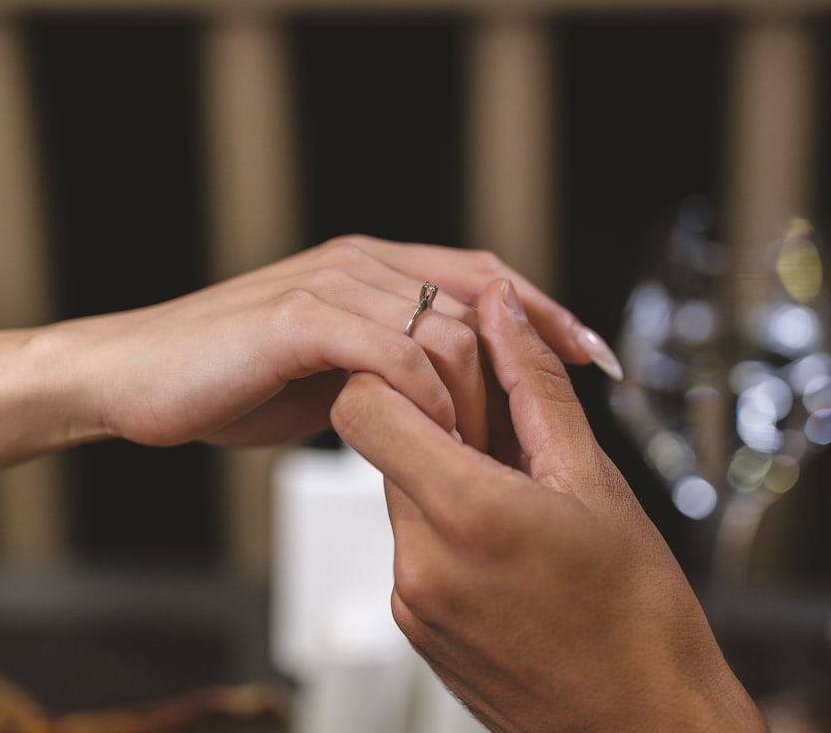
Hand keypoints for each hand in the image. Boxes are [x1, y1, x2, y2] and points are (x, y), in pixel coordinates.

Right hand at [60, 235, 610, 448]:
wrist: (134, 378)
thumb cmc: (225, 378)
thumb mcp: (325, 369)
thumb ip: (383, 365)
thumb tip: (442, 394)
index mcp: (372, 269)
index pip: (486, 276)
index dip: (548, 313)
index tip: (595, 357)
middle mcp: (360, 263)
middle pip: (483, 299)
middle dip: (530, 365)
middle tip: (546, 432)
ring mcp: (331, 285)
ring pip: (447, 331)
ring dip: (475, 397)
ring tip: (483, 453)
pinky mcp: (299, 318)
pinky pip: (393, 354)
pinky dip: (424, 400)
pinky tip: (430, 438)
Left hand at [331, 279, 766, 731]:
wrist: (640, 725)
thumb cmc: (637, 617)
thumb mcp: (593, 479)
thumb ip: (534, 385)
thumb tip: (503, 313)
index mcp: (466, 513)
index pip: (364, 406)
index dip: (395, 372)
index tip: (446, 374)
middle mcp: (420, 562)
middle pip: (380, 445)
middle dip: (433, 422)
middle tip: (500, 434)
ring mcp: (410, 600)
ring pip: (396, 492)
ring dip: (442, 474)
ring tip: (514, 494)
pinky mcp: (411, 625)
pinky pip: (407, 544)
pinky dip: (444, 524)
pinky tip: (502, 542)